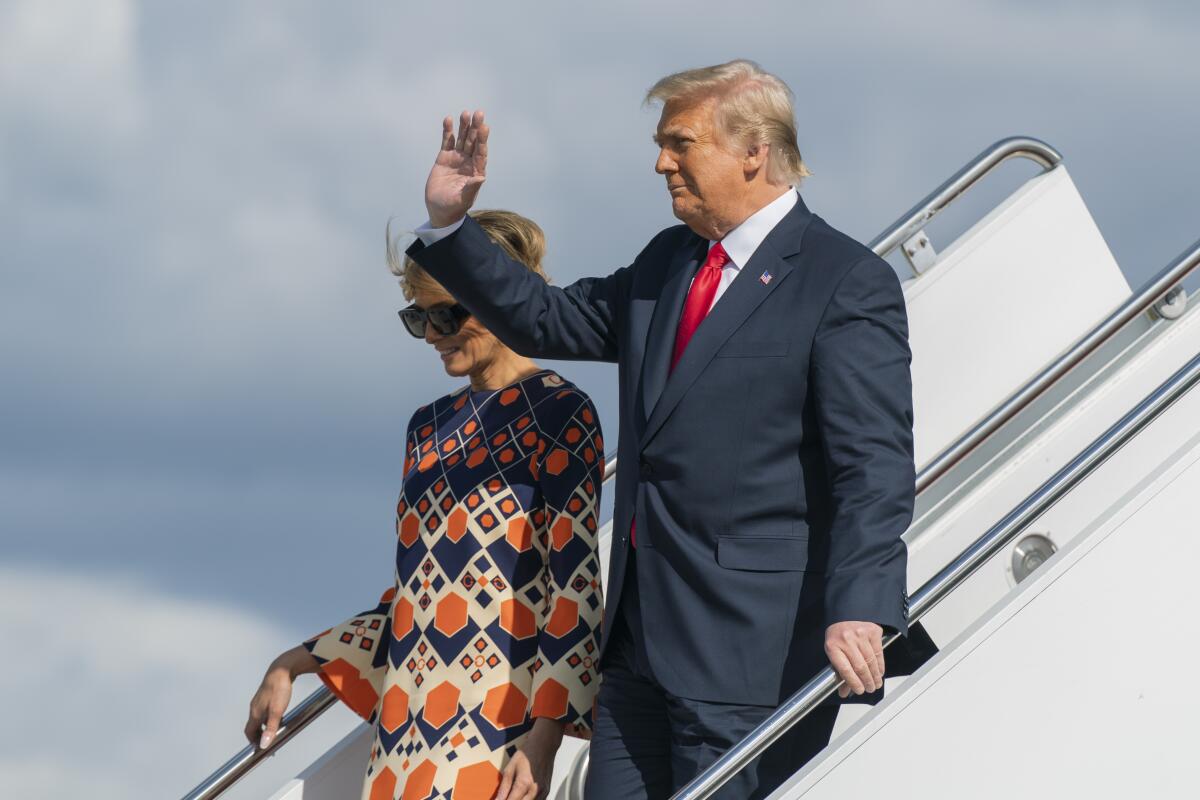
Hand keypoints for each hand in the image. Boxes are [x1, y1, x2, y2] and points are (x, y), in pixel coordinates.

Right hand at [244, 646, 317, 749]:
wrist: (282, 670)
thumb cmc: (279, 689)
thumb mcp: (277, 712)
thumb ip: (270, 729)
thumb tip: (263, 745)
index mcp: (255, 713)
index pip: (249, 732)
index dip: (252, 741)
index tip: (258, 749)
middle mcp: (255, 707)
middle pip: (253, 726)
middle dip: (258, 736)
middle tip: (268, 743)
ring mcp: (260, 701)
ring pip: (260, 718)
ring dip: (265, 727)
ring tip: (275, 732)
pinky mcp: (267, 696)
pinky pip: (265, 710)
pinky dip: (269, 718)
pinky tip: (279, 717)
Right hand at [425, 109, 488, 227]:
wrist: (439, 210)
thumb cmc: (454, 207)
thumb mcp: (463, 199)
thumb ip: (472, 188)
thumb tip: (481, 177)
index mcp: (476, 171)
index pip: (481, 152)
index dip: (482, 140)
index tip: (484, 127)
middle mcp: (468, 162)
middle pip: (473, 142)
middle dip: (475, 128)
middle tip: (478, 113)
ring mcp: (456, 159)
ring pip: (461, 139)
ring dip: (463, 127)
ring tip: (465, 113)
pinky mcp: (444, 158)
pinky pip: (447, 142)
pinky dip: (448, 131)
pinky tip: (448, 120)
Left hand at [496, 718, 562, 799]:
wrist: (544, 745)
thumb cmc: (527, 753)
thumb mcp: (510, 768)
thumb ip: (503, 787)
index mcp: (524, 784)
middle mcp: (534, 790)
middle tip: (505, 797)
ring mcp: (543, 792)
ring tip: (514, 794)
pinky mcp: (547, 791)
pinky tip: (523, 795)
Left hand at [824, 620, 884, 698]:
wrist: (846, 613)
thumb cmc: (838, 635)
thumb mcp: (834, 651)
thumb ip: (839, 672)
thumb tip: (844, 692)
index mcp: (833, 646)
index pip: (845, 669)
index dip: (854, 683)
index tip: (859, 690)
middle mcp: (846, 640)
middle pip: (860, 667)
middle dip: (866, 681)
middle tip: (870, 689)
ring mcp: (860, 635)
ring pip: (871, 661)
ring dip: (875, 676)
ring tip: (875, 684)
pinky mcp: (872, 632)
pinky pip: (878, 653)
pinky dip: (880, 666)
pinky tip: (879, 672)